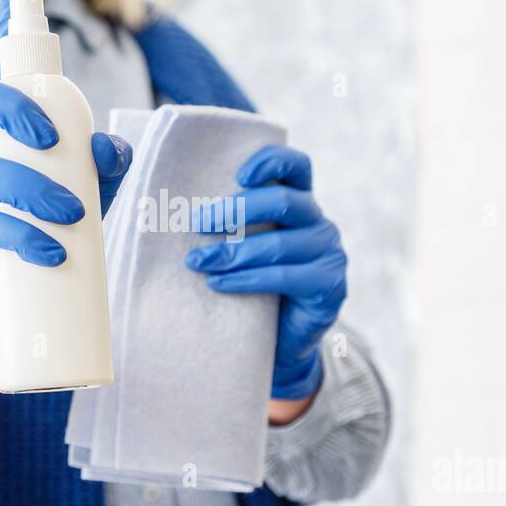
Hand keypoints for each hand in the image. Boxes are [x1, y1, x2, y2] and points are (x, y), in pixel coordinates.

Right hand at [0, 0, 132, 345]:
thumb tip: (111, 146)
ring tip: (72, 217)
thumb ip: (98, 171)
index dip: (2, 29)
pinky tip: (49, 251)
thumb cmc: (33, 240)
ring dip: (30, 190)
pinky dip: (18, 235)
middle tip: (54, 141)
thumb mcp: (77, 200)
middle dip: (10, 106)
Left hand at [184, 145, 347, 402]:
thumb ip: (228, 224)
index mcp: (301, 203)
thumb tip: (175, 206)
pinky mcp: (330, 287)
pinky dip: (246, 280)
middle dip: (236, 210)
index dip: (271, 161)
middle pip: (284, 201)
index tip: (238, 176)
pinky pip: (285, 277)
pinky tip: (217, 284)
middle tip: (197, 224)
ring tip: (196, 262)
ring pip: (279, 244)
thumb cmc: (253, 287)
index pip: (297, 166)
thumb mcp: (243, 247)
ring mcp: (330, 254)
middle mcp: (320, 223)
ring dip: (232, 252)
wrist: (279, 344)